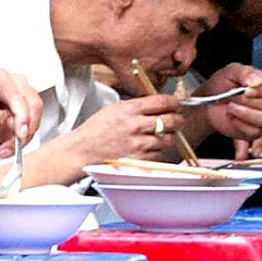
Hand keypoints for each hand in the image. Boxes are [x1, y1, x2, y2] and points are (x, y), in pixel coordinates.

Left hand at [0, 69, 41, 157]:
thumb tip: (16, 124)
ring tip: (11, 147)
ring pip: (37, 113)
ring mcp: (27, 91)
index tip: (20, 135)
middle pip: (33, 104)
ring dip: (27, 134)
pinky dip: (28, 134)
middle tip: (15, 146)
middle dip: (26, 129)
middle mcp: (16, 81)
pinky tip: (16, 142)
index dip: (21, 117)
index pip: (17, 97)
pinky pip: (37, 120)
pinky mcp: (32, 104)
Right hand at [61, 94, 182, 162]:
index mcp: (130, 109)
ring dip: (168, 136)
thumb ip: (137, 106)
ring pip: (168, 138)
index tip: (176, 104)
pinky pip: (158, 153)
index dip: (174, 102)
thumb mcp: (115, 108)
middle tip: (178, 119)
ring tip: (162, 134)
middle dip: (178, 119)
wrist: (83, 150)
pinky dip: (158, 150)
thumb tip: (157, 104)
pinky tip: (150, 146)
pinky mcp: (139, 159)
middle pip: (171, 120)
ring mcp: (138, 143)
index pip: (162, 102)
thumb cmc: (96, 130)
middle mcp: (136, 125)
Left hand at [196, 64, 261, 144]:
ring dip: (244, 113)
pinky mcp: (255, 131)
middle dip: (248, 101)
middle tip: (233, 97)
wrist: (206, 104)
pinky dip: (240, 125)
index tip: (246, 89)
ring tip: (231, 107)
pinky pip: (255, 132)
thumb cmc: (220, 86)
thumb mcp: (230, 72)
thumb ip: (245, 73)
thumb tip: (257, 80)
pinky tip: (232, 118)